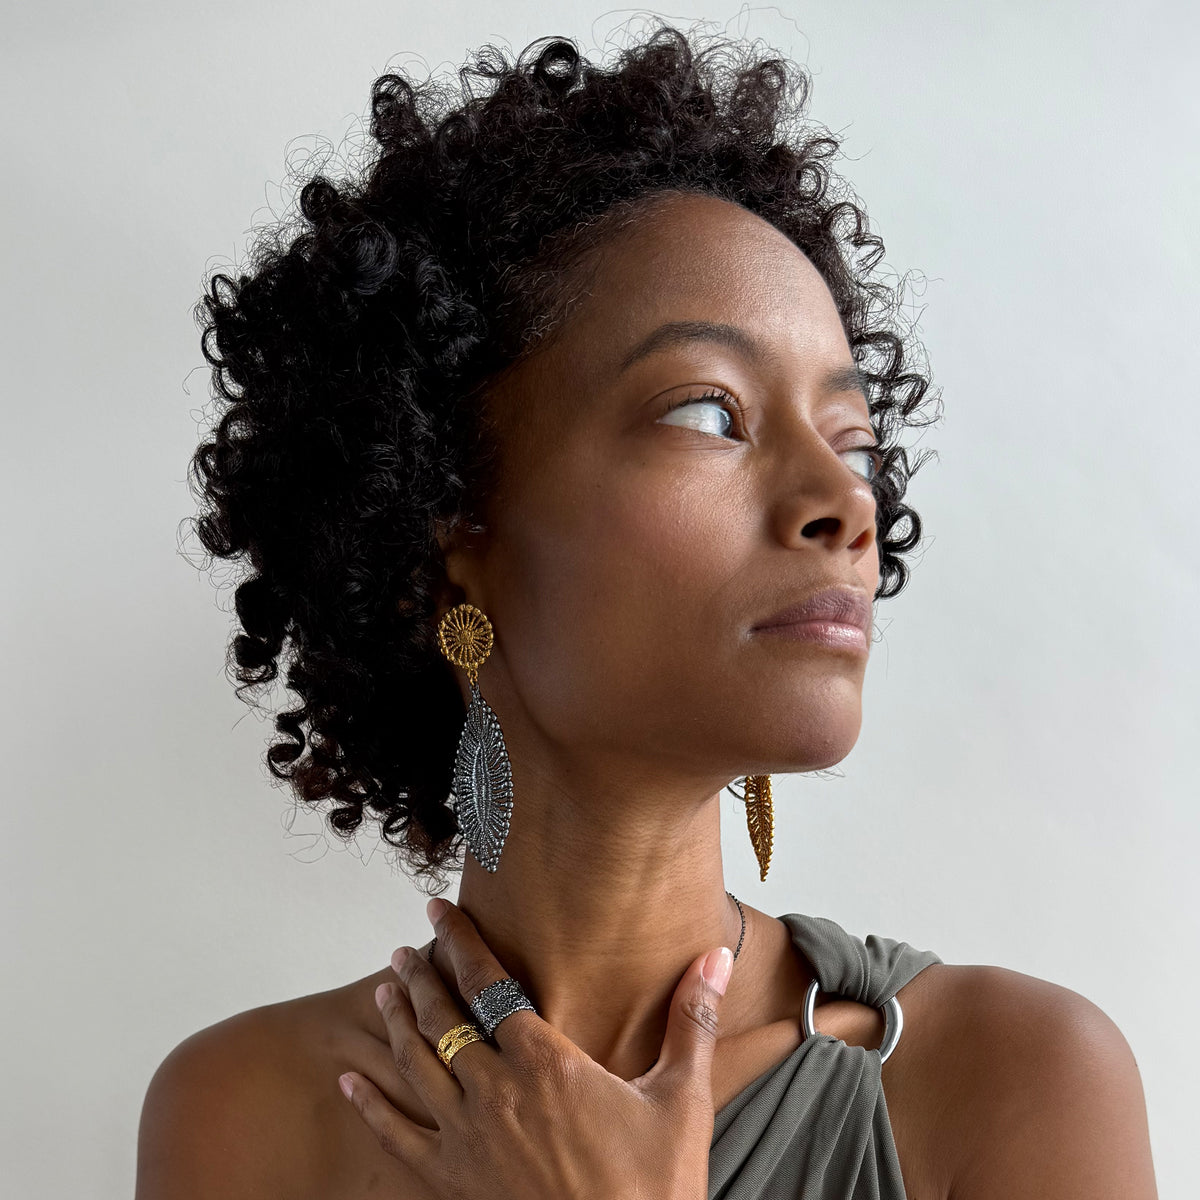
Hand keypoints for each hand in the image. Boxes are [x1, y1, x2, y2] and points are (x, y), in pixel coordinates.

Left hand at [338, 899, 733, 1199]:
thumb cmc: (653, 1191)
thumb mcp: (682, 1100)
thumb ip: (692, 1021)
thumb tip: (716, 957)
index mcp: (546, 1063)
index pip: (490, 984)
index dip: (460, 943)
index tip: (439, 913)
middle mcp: (497, 1093)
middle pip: (443, 1018)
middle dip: (421, 977)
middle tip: (405, 949)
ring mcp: (469, 1140)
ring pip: (417, 1066)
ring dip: (397, 1022)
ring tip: (384, 990)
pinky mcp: (453, 1184)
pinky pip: (397, 1138)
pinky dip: (370, 1105)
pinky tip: (350, 1080)